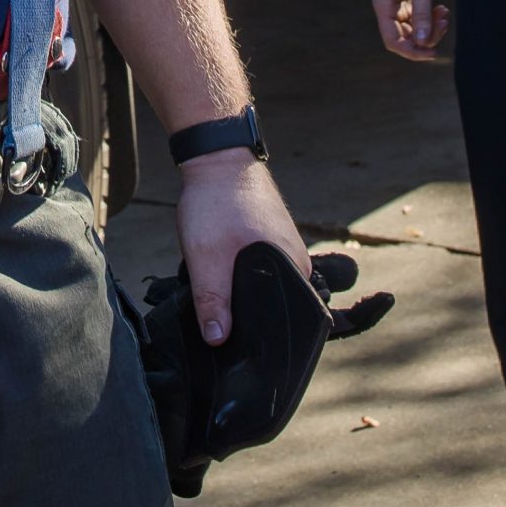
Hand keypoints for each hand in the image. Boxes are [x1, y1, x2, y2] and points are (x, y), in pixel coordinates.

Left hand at [175, 151, 310, 345]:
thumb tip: (217, 340)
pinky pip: (259, 272)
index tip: (247, 351)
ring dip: (242, 296)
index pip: (295, 321)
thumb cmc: (216, 201)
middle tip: (223, 325)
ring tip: (219, 299)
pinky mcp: (269, 240)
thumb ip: (213, 300)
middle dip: (251, 319)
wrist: (215, 155)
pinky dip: (239, 278)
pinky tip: (220, 276)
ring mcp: (284, 249)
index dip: (271, 339)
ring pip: (264, 289)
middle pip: (277, 307)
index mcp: (296, 270)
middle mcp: (297, 262)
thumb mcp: (207, 256)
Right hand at [372, 0, 448, 61]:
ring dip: (431, 27)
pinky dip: (431, 19)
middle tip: (444, 22)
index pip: (392, 40)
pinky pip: (419, 20)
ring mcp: (399, 5)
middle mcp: (388, 7)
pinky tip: (442, 9)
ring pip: (414, 30)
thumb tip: (422, 42)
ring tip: (444, 13)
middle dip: (426, 36)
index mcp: (384, 4)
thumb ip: (422, 14)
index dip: (411, 51)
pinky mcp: (410, 0)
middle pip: (405, 38)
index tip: (432, 52)